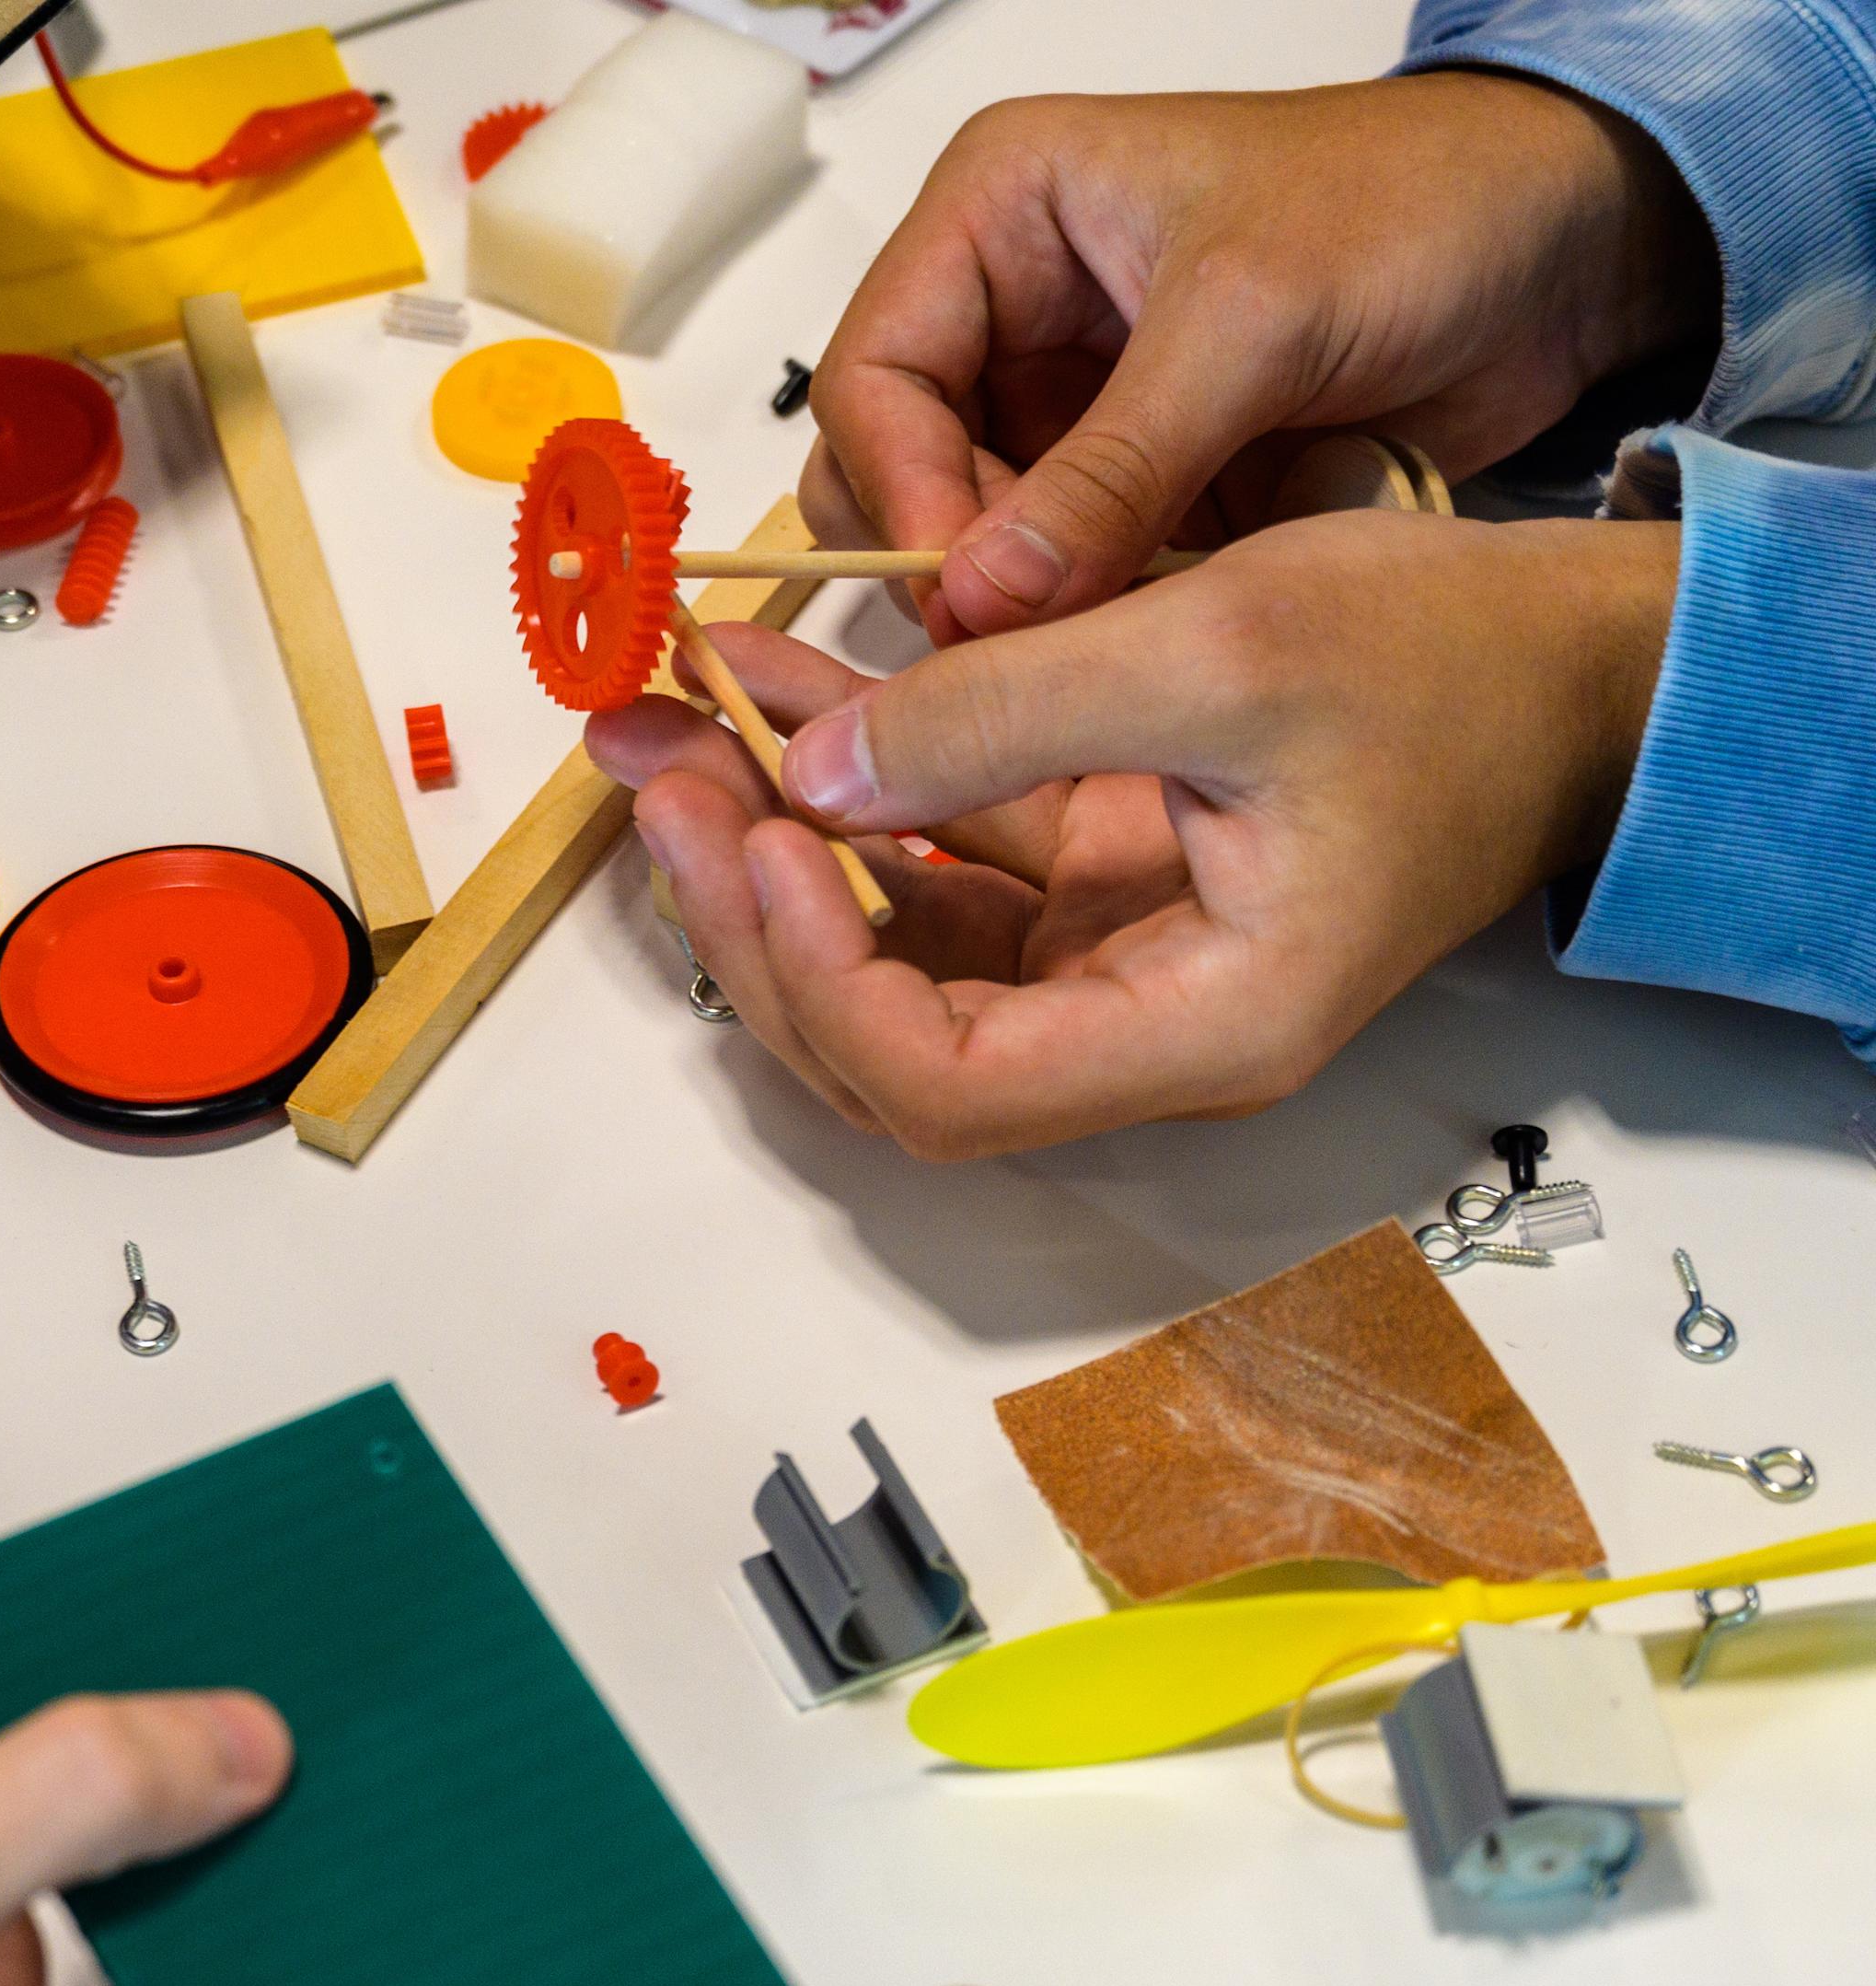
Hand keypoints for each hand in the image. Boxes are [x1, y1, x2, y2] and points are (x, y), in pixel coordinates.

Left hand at [588, 514, 1677, 1157]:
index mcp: (1199, 1028)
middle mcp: (1137, 1029)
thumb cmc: (1449, 666)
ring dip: (775, 844)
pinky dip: (852, 784)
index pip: (952, 1088)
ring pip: (893, 952)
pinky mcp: (1098, 888)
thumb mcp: (1222, 648)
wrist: (1576, 669)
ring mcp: (1109, 963)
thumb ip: (1006, 712)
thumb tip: (809, 771)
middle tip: (658, 768)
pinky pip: (940, 865)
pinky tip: (773, 681)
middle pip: (889, 1041)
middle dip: (755, 914)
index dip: (827, 983)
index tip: (768, 836)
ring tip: (674, 720)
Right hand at [804, 73, 1714, 641]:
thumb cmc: (1417, 208)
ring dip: (1014, 607)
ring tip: (1090, 648)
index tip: (963, 597)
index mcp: (1002, 217)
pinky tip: (1132, 650)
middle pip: (892, 471)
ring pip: (968, 542)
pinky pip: (1057, 579)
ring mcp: (1066, 411)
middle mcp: (1011, 314)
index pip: (872, 376)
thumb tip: (984, 597)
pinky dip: (1080, 624)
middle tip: (1014, 644)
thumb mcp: (1250, 323)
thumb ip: (1113, 468)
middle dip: (945, 562)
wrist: (1557, 254)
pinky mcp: (1126, 488)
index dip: (901, 494)